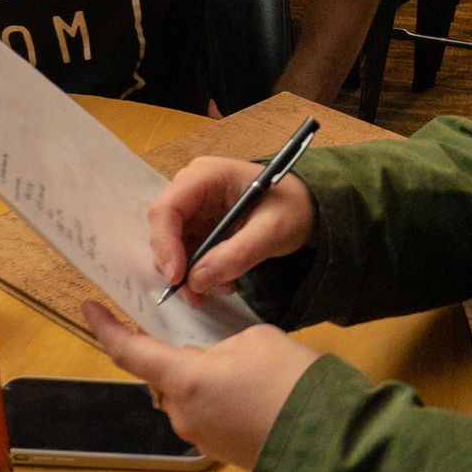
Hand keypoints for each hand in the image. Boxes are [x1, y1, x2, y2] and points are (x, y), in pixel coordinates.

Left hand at [83, 303, 320, 469]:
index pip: (130, 352)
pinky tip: (254, 390)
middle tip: (215, 335)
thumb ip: (222, 343)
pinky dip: (220, 396)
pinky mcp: (219, 449)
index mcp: (184, 380)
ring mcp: (199, 435)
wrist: (324, 443)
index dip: (106, 328)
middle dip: (182, 352)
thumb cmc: (289, 382)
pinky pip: (207, 412)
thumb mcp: (256, 340)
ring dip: (205, 375)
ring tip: (248, 365)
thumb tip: (217, 360)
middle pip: (165, 373)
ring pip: (188, 393)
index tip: (89, 308)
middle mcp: (182, 412)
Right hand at [148, 156, 316, 302]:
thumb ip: (237, 254)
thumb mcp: (273, 230)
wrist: (307, 207)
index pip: (166, 209)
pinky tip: (226, 280)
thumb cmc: (293, 206)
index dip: (164, 244)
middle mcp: (192, 189)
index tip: (177, 277)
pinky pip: (187, 256)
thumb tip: (198, 279)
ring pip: (172, 249)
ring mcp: (194, 209)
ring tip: (225, 286)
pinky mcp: (199, 228)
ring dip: (191, 275)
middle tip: (198, 295)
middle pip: (164, 231)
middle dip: (178, 267)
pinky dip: (201, 274)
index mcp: (206, 176)